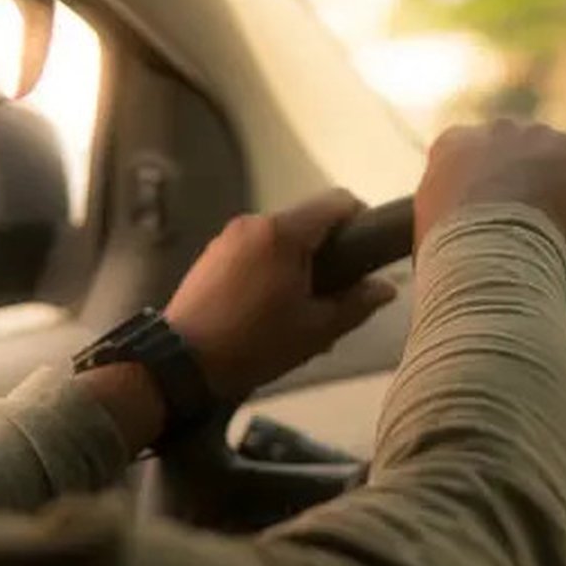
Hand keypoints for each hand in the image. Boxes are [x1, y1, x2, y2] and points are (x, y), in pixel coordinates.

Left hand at [165, 190, 396, 401]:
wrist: (179, 364)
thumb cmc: (255, 344)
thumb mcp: (317, 330)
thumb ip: (357, 303)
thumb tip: (386, 287)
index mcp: (284, 233)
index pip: (339, 201)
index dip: (363, 221)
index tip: (370, 254)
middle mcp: (254, 223)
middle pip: (308, 222)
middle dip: (330, 252)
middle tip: (337, 295)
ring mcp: (228, 237)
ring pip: (281, 238)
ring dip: (299, 263)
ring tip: (301, 310)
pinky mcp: (211, 255)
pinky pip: (255, 251)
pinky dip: (272, 269)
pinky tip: (269, 310)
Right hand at [414, 120, 565, 248]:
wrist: (488, 251)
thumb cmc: (451, 254)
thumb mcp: (429, 229)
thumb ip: (442, 215)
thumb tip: (449, 239)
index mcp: (453, 144)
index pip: (476, 157)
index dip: (490, 188)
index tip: (496, 215)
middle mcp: (496, 128)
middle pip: (521, 151)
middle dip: (528, 179)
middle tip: (531, 223)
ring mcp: (540, 135)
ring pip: (560, 160)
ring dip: (562, 188)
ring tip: (558, 230)